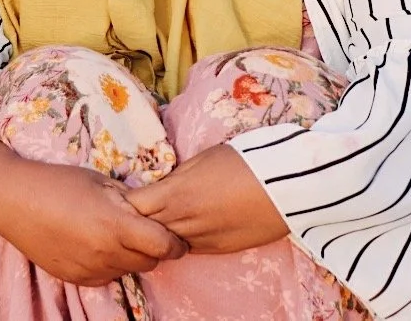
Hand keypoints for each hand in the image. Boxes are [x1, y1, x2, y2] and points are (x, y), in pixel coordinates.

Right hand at [0, 160, 186, 286]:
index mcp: (115, 225)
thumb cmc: (57, 182)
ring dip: (129, 256)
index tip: (174, 236)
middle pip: (150, 262)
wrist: (12, 200)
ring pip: (127, 270)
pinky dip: (108, 263)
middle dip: (153, 249)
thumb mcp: (100, 181)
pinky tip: (92, 242)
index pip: (164, 247)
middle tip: (142, 229)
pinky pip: (105, 276)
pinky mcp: (75, 278)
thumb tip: (153, 212)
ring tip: (111, 233)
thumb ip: (130, 201)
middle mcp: (105, 254)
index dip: (175, 242)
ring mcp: (89, 270)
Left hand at [124, 145, 288, 253]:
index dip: (126, 202)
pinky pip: (188, 248)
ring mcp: (200, 239)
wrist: (284, 186)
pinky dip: (180, 239)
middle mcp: (183, 221)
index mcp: (175, 194)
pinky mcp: (218, 249)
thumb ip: (176, 178)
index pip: (134, 207)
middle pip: (145, 229)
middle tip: (137, 210)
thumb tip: (162, 186)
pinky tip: (185, 227)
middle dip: (137, 220)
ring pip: (165, 243)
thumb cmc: (243, 162)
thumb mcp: (200, 161)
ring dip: (159, 232)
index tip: (125, 195)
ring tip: (162, 219)